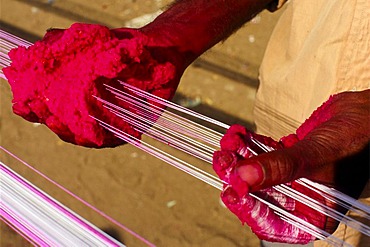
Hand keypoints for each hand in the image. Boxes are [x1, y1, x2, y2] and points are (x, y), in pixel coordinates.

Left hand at [213, 89, 369, 242]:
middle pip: (259, 195)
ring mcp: (292, 176)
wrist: (367, 111)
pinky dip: (247, 144)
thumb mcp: (317, 156)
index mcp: (315, 212)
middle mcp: (302, 198)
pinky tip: (236, 134)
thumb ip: (281, 167)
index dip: (248, 208)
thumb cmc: (358, 137)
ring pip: (256, 171)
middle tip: (222, 160)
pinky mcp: (288, 155)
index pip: (274, 222)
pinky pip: (262, 153)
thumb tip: (243, 178)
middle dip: (238, 177)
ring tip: (227, 142)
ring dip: (238, 157)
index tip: (230, 190)